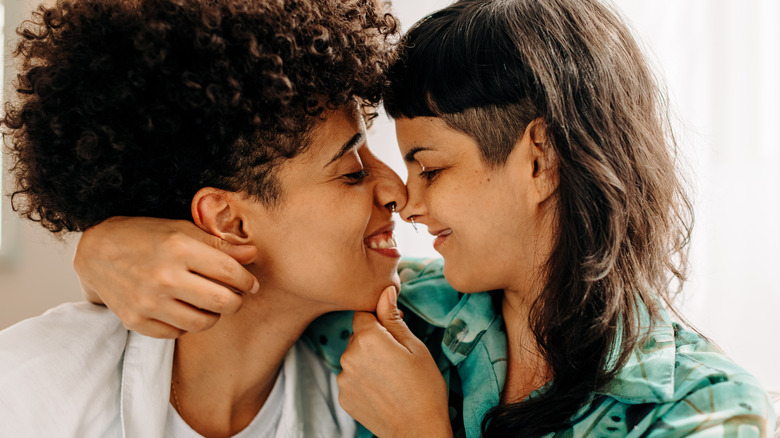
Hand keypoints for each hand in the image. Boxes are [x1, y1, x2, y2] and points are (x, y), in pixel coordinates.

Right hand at [74, 216, 259, 337]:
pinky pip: (178, 333)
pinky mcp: (136, 321)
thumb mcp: (182, 229)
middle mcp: (164, 277)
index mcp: (179, 248)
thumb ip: (219, 244)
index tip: (251, 283)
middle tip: (235, 296)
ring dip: (214, 315)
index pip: (230, 272)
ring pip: (203, 323)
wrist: (96, 252)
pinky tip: (183, 308)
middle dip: (237, 301)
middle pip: (223, 302)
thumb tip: (252, 254)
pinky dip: (187, 324)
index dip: (247, 280)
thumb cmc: (145, 236)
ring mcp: (148, 302)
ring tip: (210, 303)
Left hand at [337, 286, 452, 437]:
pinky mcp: (343, 397)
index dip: (379, 319)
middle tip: (397, 358)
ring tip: (391, 377)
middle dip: (373, 340)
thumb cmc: (424, 388)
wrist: (418, 430)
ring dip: (367, 361)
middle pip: (357, 336)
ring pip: (354, 357)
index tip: (393, 331)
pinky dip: (363, 380)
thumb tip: (385, 290)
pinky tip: (382, 390)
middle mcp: (348, 356)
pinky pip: (351, 377)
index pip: (363, 313)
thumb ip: (393, 317)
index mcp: (368, 338)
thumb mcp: (414, 347)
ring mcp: (343, 379)